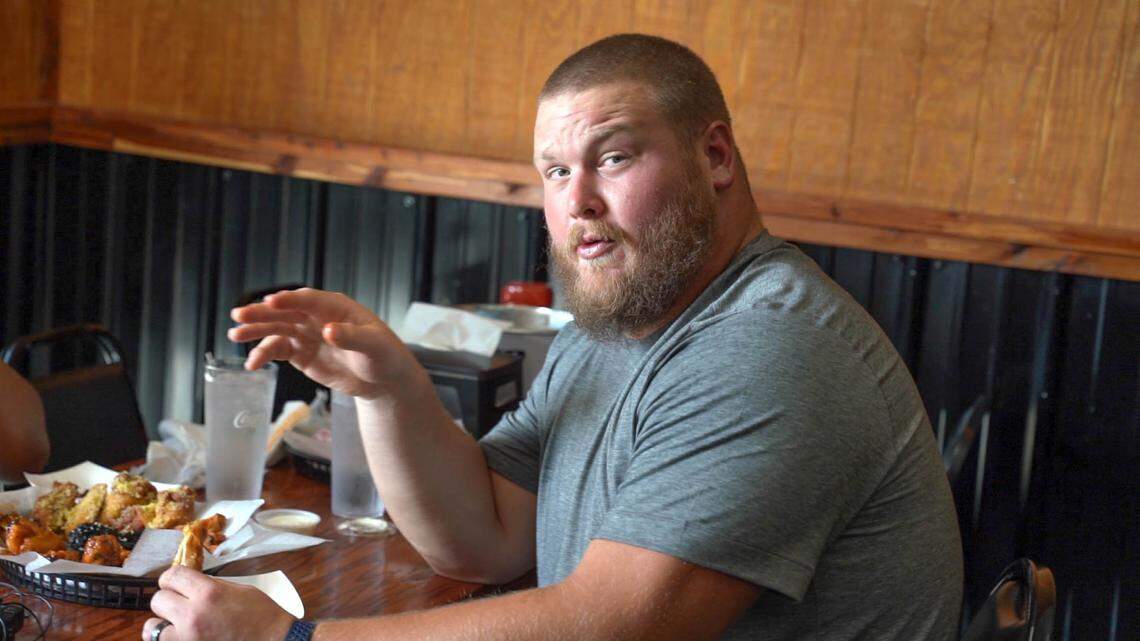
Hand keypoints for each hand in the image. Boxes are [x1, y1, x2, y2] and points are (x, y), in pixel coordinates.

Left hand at [143, 566, 293, 640]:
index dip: (172, 578)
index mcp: (209, 593)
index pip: (172, 576)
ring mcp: (188, 638)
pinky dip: (169, 639)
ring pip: (152, 627)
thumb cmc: (261, 616)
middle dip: (168, 600)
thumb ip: (210, 586)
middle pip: (158, 600)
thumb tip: (189, 585)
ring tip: (176, 625)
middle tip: (180, 604)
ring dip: (163, 624)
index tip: (175, 583)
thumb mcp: (238, 590)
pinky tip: (182, 637)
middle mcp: (193, 615)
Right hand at [229, 288, 419, 399]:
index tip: (270, 301)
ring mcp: (306, 334)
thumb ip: (351, 337)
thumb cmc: (383, 356)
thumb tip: (329, 331)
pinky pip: (278, 350)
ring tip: (234, 336)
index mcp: (335, 306)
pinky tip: (252, 364)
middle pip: (285, 312)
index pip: (308, 299)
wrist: (382, 379)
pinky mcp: (301, 353)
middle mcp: (316, 317)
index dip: (289, 300)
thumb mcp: (372, 346)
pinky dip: (264, 354)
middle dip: (262, 313)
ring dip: (255, 332)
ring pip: (276, 329)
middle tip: (238, 315)